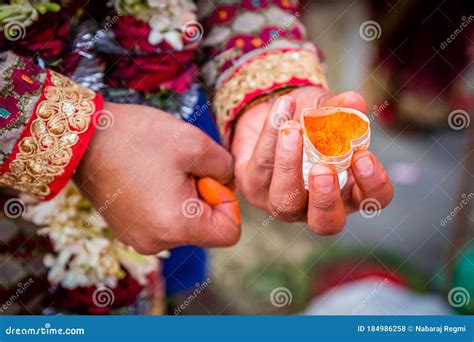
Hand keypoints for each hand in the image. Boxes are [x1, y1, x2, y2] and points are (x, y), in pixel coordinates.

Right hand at [75, 102, 239, 253]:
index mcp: (177, 226)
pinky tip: (149, 177)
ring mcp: (138, 240)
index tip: (207, 176)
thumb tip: (228, 184)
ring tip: (162, 170)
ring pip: (184, 223)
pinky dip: (165, 201)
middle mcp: (157, 243)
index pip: (229, 232)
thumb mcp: (196, 143)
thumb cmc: (139, 137)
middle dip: (203, 196)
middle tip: (181, 168)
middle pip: (206, 228)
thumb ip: (227, 168)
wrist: (83, 136)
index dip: (228, 201)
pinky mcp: (127, 231)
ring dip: (184, 197)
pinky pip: (163, 221)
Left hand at [232, 86, 392, 234]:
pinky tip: (281, 109)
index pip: (372, 200)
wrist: (271, 115)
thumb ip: (340, 108)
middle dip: (325, 198)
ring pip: (285, 200)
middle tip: (323, 168)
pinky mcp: (253, 188)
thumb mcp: (327, 110)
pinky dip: (270, 135)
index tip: (363, 156)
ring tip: (295, 128)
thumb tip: (355, 100)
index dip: (372, 184)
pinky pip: (261, 167)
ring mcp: (283, 202)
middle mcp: (315, 205)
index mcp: (347, 190)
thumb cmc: (308, 120)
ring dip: (290, 164)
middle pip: (325, 223)